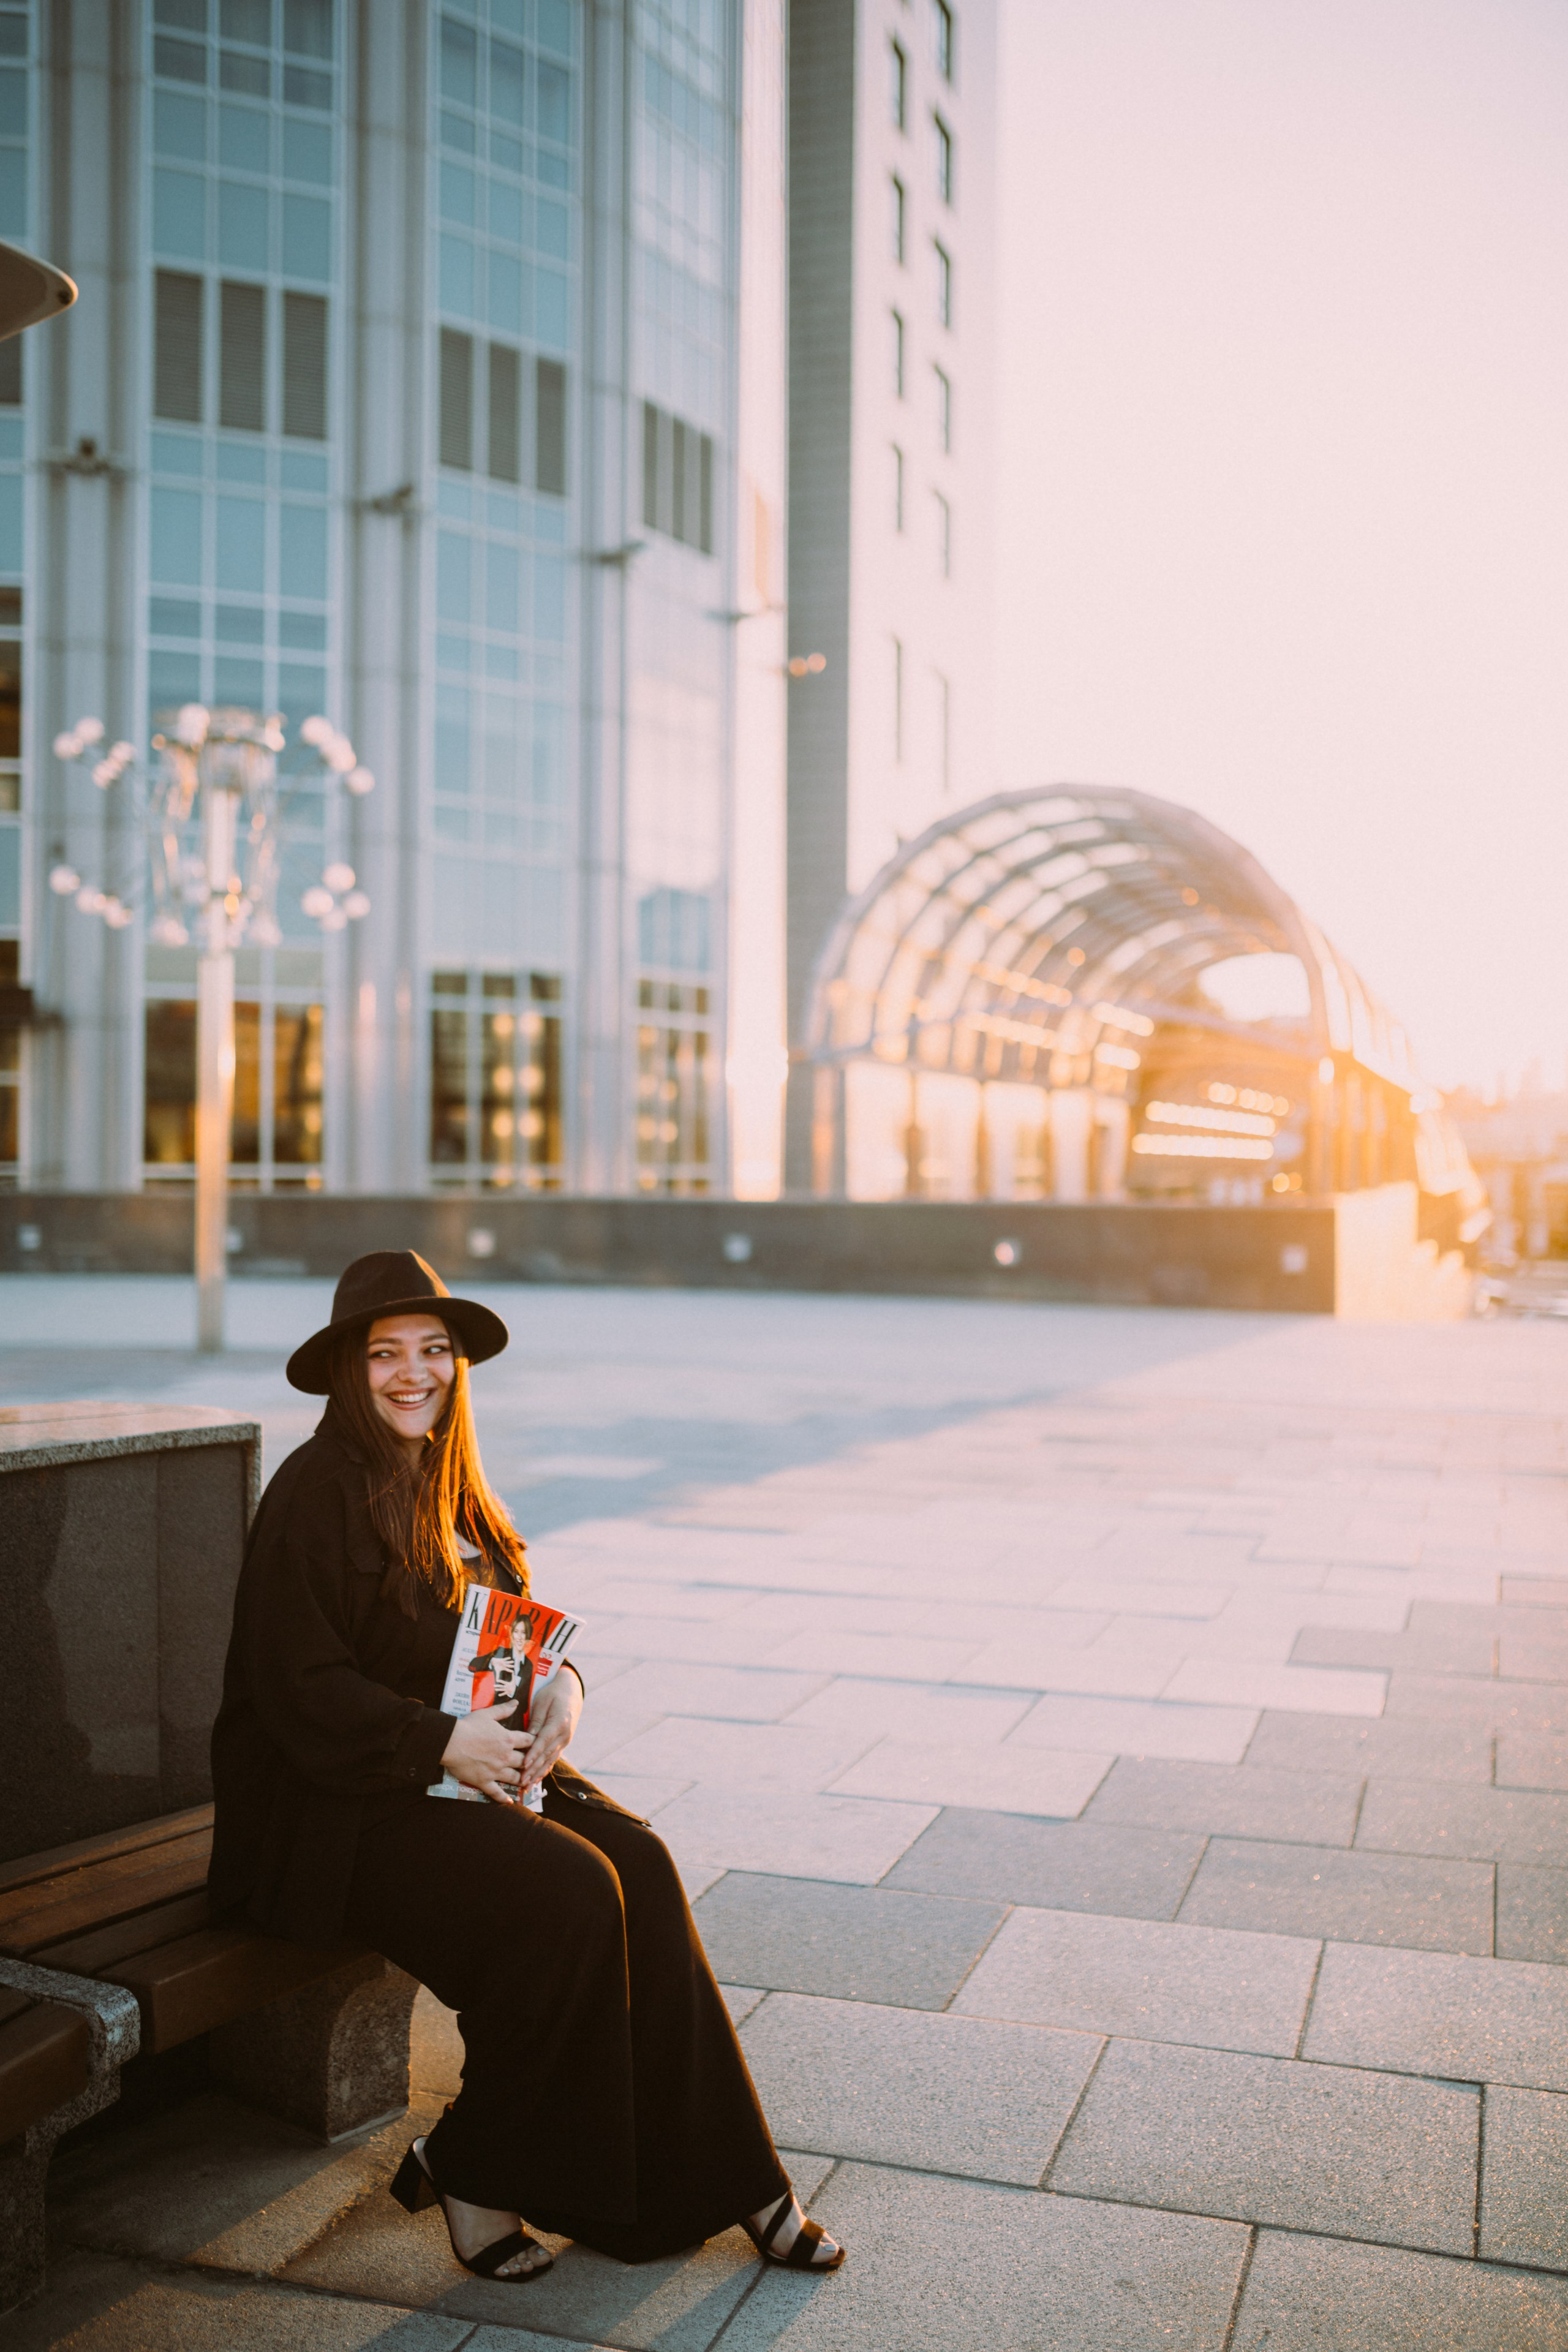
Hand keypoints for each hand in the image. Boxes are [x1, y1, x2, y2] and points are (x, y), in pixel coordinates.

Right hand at [441, 1701, 533, 1806]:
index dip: (535, 1742)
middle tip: (534, 1765)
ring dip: (522, 1779)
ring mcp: (496, 1771)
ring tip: (526, 1782)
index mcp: (508, 1739)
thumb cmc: (469, 1726)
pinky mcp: (484, 1781)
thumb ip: (504, 1710)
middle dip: (530, 1763)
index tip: (539, 1744)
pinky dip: (503, 1798)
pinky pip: (496, 1792)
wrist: (451, 1742)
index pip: (529, 1741)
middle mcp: (505, 1757)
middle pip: (525, 1761)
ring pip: (515, 1778)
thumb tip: (516, 1703)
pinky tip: (509, 1801)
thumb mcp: (487, 1714)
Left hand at [519, 1669, 581, 1793]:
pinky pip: (553, 1758)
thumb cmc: (553, 1693)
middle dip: (534, 1769)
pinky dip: (545, 1769)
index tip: (524, 1764)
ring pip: (550, 1760)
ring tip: (528, 1786)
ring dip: (539, 1774)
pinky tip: (538, 1779)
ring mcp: (565, 1740)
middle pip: (546, 1755)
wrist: (572, 1691)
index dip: (534, 1754)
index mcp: (559, 1722)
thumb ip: (536, 1719)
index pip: (544, 1741)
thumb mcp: (542, 1701)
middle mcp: (564, 1734)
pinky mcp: (563, 1743)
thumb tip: (528, 1736)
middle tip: (522, 1782)